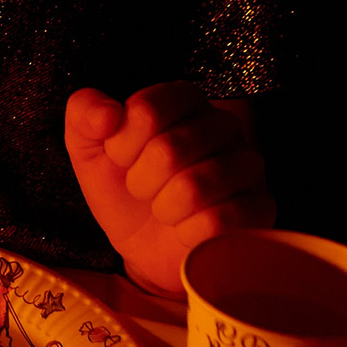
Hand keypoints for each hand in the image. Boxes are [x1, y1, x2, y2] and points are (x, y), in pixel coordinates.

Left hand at [63, 81, 271, 296]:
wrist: (143, 247)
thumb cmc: (122, 189)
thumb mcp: (88, 148)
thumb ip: (85, 114)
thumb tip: (107, 114)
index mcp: (183, 100)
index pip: (149, 109)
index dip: (122, 143)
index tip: (121, 158)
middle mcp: (223, 124)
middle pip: (169, 150)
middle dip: (140, 181)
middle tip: (144, 189)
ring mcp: (248, 165)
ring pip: (194, 187)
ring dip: (164, 209)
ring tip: (165, 209)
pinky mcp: (261, 208)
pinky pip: (218, 221)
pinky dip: (188, 233)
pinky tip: (187, 229)